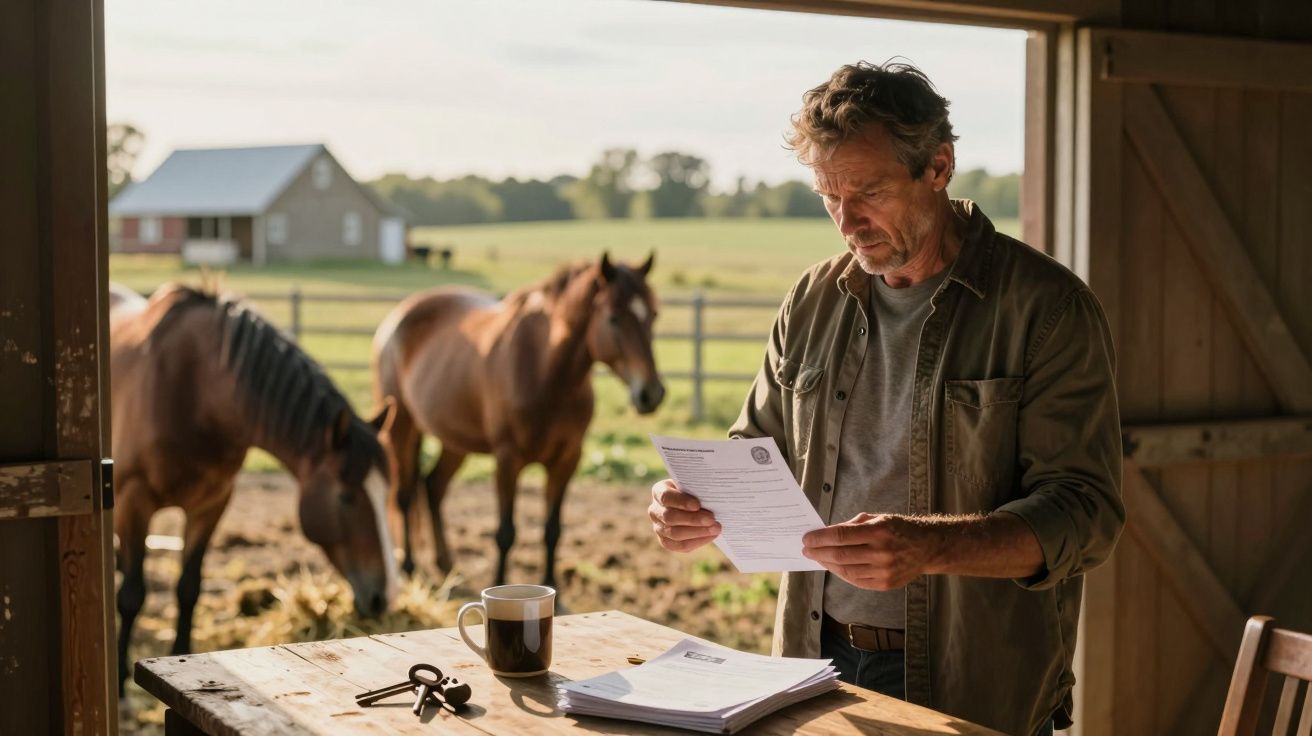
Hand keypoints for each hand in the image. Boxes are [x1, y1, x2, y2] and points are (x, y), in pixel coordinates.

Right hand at [648, 479, 720, 552]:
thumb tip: (711, 494)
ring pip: (674, 534)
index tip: (697, 505)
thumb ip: (697, 488)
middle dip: (693, 519)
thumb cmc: (694, 491)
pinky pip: (680, 545)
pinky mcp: (666, 541)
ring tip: (715, 528)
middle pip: (669, 517)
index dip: (681, 502)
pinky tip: (710, 536)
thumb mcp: (693, 484)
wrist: (693, 504)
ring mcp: (658, 527)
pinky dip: (697, 542)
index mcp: (659, 492)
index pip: (666, 497)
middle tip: (711, 519)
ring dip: (697, 532)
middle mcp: (654, 510)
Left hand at [802, 513, 939, 590]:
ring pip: (846, 571)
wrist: (927, 548)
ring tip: (817, 558)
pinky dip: (841, 574)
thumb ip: (852, 526)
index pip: (841, 536)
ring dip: (827, 564)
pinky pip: (856, 581)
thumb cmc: (898, 529)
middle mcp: (882, 552)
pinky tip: (833, 567)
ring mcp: (884, 571)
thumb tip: (826, 534)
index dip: (820, 538)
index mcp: (879, 531)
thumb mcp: (877, 519)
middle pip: (840, 555)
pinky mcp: (886, 584)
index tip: (807, 538)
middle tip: (807, 550)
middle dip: (818, 552)